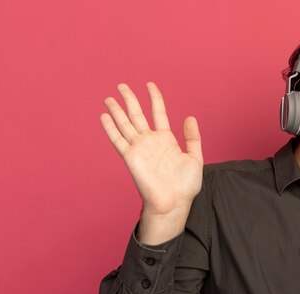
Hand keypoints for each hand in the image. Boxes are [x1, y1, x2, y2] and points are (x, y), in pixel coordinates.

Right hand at [100, 82, 202, 215]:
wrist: (174, 202)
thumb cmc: (185, 185)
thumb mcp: (195, 158)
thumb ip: (192, 137)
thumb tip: (190, 117)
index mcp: (166, 140)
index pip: (158, 113)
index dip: (154, 98)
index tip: (150, 85)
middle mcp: (151, 141)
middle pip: (137, 114)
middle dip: (130, 99)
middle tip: (121, 85)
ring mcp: (139, 148)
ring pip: (125, 124)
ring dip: (116, 111)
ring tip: (109, 98)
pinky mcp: (131, 157)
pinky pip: (118, 140)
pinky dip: (111, 128)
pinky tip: (104, 116)